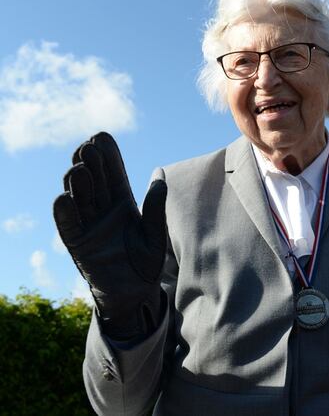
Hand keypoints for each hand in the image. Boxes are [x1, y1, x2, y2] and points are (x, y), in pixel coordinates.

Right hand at [53, 132, 166, 339]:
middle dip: (90, 163)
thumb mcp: (155, 234)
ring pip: (79, 198)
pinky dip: (65, 212)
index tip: (102, 137)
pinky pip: (68, 225)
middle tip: (89, 147)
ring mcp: (88, 225)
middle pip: (94, 181)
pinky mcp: (77, 244)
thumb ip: (155, 207)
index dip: (107, 157)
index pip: (113, 174)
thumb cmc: (147, 263)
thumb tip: (160, 174)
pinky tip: (65, 198)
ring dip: (78, 183)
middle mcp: (103, 210)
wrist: (136, 294)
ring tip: (80, 169)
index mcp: (123, 204)